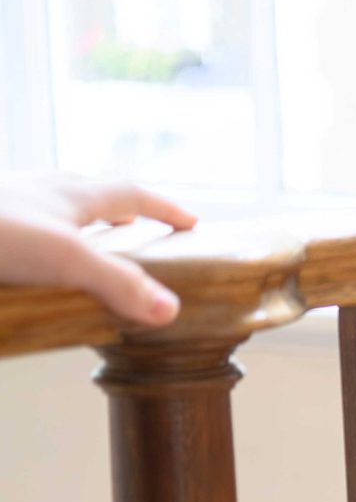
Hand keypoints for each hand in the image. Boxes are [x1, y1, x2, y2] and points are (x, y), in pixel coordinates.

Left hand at [0, 174, 197, 326]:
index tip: (190, 221)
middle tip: (134, 225)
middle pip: (88, 193)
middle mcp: (40, 192)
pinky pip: (20, 226)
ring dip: (73, 220)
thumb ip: (117, 283)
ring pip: (50, 206)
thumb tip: (170, 309)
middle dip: (115, 209)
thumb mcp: (66, 259)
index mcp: (71, 195)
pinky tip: (29, 259)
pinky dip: (36, 239)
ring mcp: (8, 203)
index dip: (164, 208)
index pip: (131, 194)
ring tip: (82, 242)